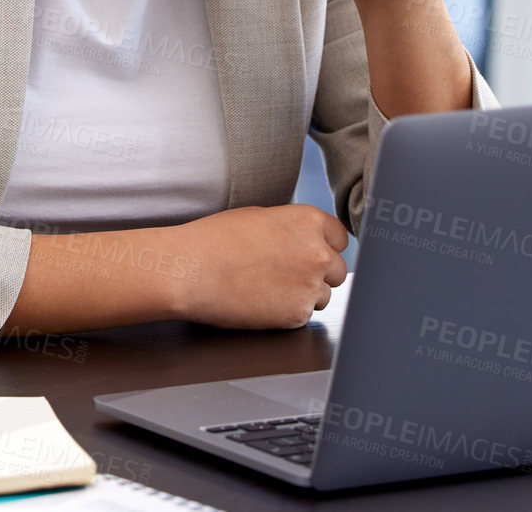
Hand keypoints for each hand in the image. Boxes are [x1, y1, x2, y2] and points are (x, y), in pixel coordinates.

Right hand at [166, 205, 348, 327]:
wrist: (190, 271)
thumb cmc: (215, 240)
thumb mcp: (260, 216)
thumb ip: (293, 228)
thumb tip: (307, 240)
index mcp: (309, 221)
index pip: (340, 238)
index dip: (324, 246)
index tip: (310, 253)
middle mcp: (317, 252)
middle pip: (338, 269)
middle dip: (319, 273)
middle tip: (287, 274)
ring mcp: (310, 286)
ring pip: (324, 295)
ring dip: (305, 294)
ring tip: (270, 288)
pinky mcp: (296, 314)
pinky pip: (305, 315)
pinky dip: (288, 312)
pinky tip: (263, 302)